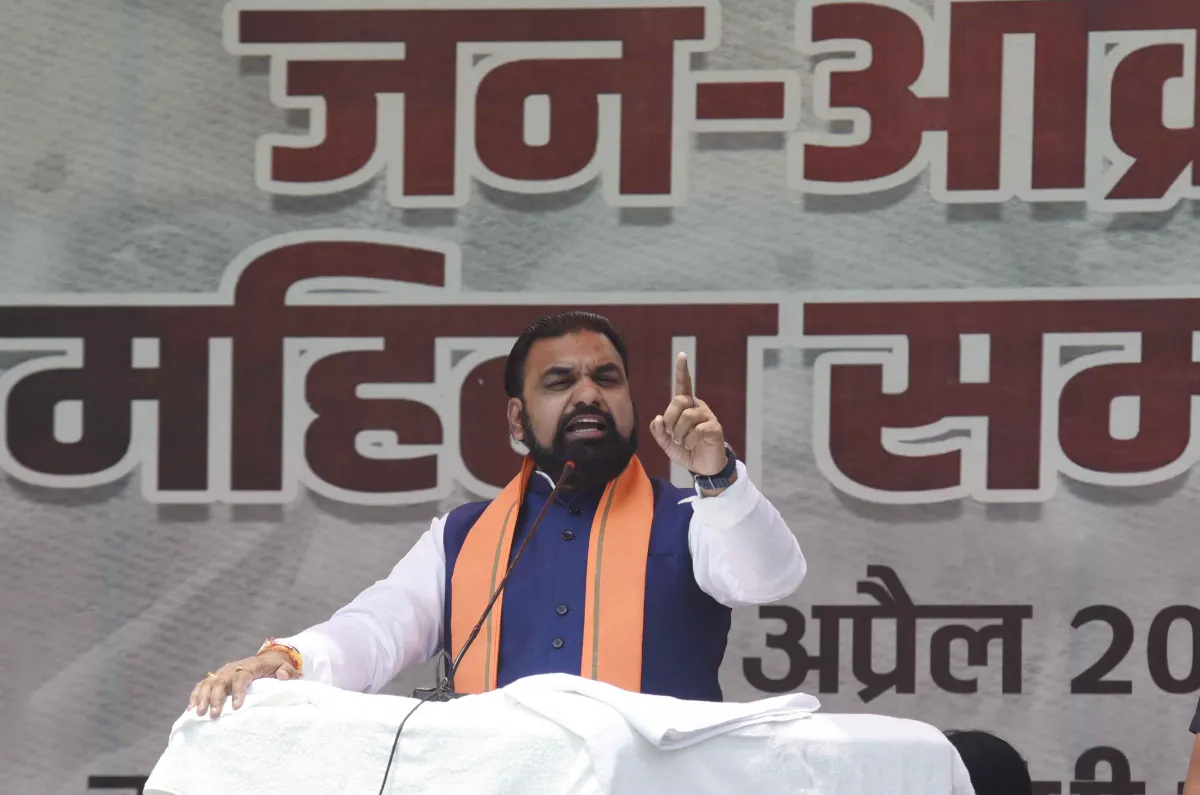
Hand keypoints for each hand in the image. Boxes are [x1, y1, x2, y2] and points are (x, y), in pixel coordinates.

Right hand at [188, 650, 297, 718]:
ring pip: (208, 682)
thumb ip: (287, 671)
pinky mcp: (216, 678)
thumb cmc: (276, 668)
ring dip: (202, 697)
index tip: (237, 707)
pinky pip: (202, 685)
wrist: (267, 660)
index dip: (238, 690)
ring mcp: (222, 672)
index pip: (241, 675)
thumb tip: (283, 676)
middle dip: (216, 698)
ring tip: (199, 713)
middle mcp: (233, 667)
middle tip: (214, 715)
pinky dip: (195, 695)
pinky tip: (191, 709)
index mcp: (250, 665)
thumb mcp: (285, 667)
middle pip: (221, 680)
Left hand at [650, 352, 727, 475]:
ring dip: (680, 432)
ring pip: (688, 416)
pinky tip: (690, 445)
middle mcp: (697, 407)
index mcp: (685, 407)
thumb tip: (658, 418)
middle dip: (671, 418)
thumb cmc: (686, 450)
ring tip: (682, 442)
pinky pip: (698, 429)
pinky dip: (689, 440)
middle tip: (671, 433)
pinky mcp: (714, 428)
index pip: (684, 385)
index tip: (682, 355)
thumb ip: (659, 431)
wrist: (703, 467)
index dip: (682, 371)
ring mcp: (707, 417)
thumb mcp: (666, 442)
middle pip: (679, 401)